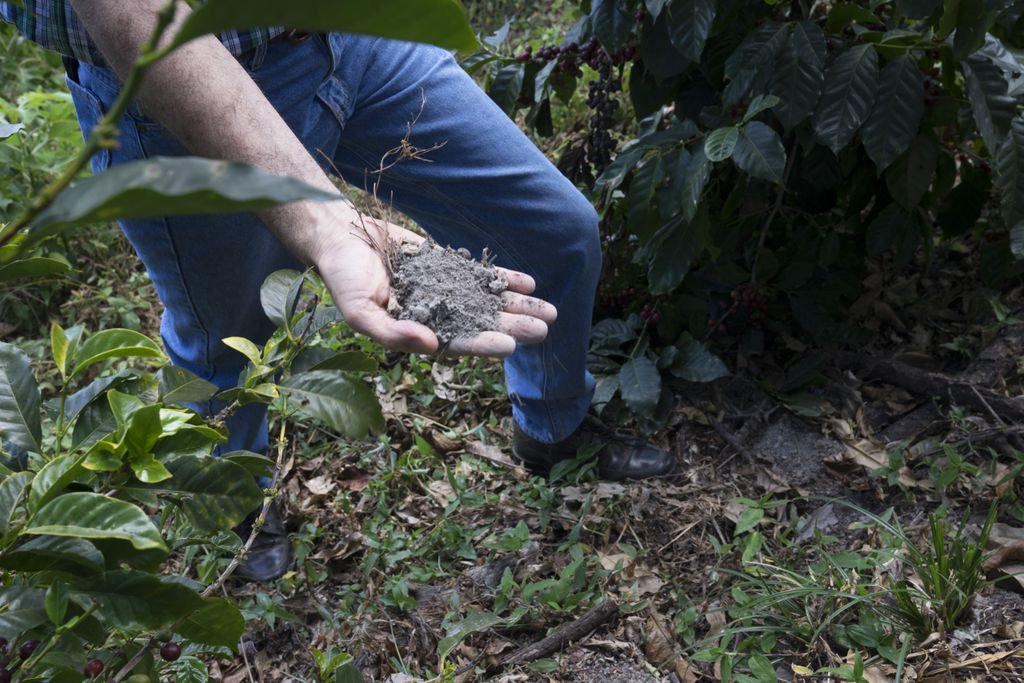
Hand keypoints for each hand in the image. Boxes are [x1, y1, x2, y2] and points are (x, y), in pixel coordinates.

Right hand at [314, 217, 556, 356]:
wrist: (341, 235)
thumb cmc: (343, 278)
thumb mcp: (359, 312)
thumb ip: (394, 333)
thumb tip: (433, 346)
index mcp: (416, 333)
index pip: (456, 343)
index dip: (483, 344)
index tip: (510, 345)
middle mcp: (436, 315)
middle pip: (481, 323)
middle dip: (513, 326)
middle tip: (544, 328)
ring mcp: (444, 290)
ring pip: (487, 300)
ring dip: (517, 305)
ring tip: (549, 309)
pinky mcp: (447, 266)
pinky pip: (480, 274)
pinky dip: (503, 278)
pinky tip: (528, 282)